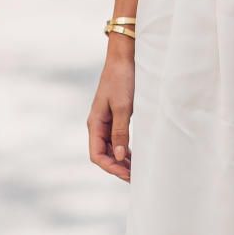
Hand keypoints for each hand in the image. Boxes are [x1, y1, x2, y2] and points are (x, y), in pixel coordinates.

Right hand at [88, 39, 133, 180]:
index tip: (128, 174)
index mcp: (95, 123)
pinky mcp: (115, 116)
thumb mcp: (123, 107)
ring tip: (138, 169)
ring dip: (122, 160)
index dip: (111, 168)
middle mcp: (98, 125)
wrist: (124, 57)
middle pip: (104, 154)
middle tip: (136, 177)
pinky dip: (126, 149)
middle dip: (118, 167)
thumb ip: (121, 132)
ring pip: (111, 148)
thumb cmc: (122, 80)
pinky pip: (118, 139)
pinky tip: (137, 155)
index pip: (97, 155)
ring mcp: (106, 121)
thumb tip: (121, 157)